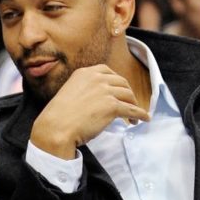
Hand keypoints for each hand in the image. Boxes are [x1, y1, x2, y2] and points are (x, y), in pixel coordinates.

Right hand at [31, 65, 149, 158]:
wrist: (56, 128)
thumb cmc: (59, 117)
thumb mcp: (70, 94)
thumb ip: (84, 91)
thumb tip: (97, 101)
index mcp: (85, 73)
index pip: (108, 72)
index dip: (117, 82)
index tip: (120, 90)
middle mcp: (97, 78)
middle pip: (122, 83)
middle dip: (128, 93)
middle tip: (130, 103)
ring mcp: (105, 91)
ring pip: (128, 95)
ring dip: (134, 105)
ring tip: (136, 115)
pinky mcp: (112, 106)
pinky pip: (131, 109)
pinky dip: (140, 114)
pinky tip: (143, 119)